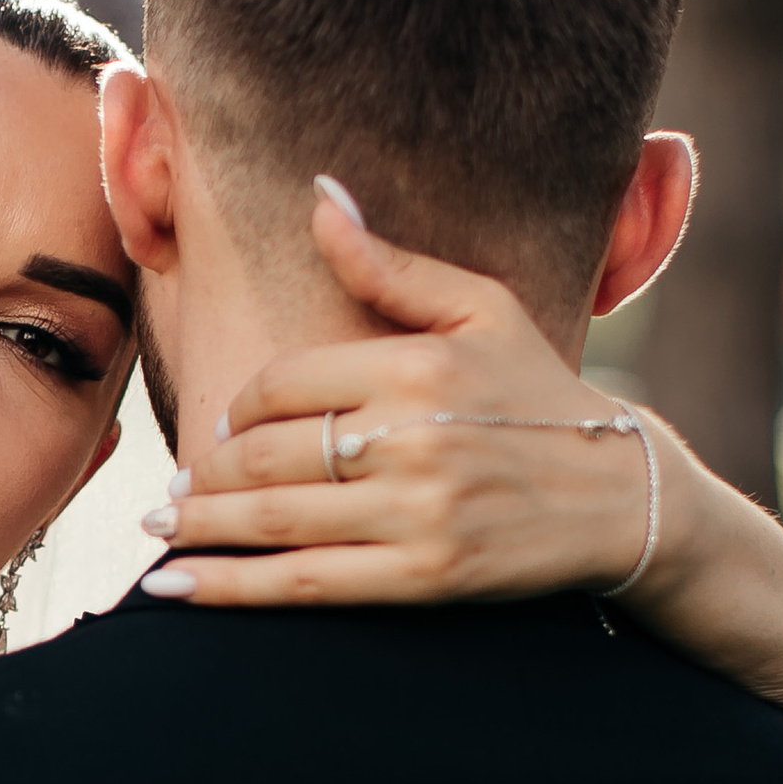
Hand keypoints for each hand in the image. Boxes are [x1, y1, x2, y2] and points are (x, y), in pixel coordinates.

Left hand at [140, 189, 656, 607]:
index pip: (285, 383)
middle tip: (174, 486)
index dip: (243, 407)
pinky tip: (179, 586)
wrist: (621, 496)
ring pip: (274, 520)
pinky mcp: (425, 576)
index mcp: (418, 365)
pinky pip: (306, 582)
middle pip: (267, 453)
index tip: (227, 426)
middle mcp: (413, 437)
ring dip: (200, 526)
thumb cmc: (541, 392)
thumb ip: (391, 265)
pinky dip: (232, 587)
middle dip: (207, 472)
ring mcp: (418, 511)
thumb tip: (320, 196)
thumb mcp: (481, 309)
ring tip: (161, 527)